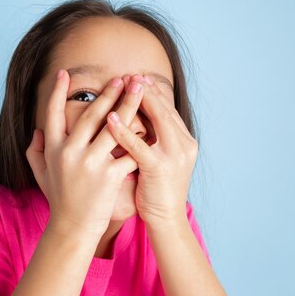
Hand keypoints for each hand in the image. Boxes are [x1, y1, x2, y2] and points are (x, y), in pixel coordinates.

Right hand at [25, 69, 144, 241]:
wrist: (73, 228)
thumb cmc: (60, 200)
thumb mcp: (41, 174)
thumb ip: (36, 152)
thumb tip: (37, 131)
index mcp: (53, 149)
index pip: (52, 114)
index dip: (57, 92)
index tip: (64, 73)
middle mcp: (69, 152)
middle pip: (91, 115)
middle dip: (108, 93)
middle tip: (122, 78)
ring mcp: (89, 164)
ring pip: (114, 127)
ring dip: (129, 105)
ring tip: (140, 90)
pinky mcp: (108, 176)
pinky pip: (128, 151)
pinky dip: (140, 138)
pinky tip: (152, 124)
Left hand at [107, 74, 198, 226]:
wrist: (167, 221)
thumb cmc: (158, 192)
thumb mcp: (161, 160)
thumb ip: (155, 140)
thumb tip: (140, 119)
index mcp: (184, 142)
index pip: (169, 109)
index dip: (153, 92)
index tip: (138, 78)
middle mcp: (183, 144)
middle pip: (164, 109)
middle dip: (145, 90)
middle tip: (129, 74)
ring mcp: (173, 155)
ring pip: (156, 120)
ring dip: (137, 101)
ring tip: (121, 84)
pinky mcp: (159, 168)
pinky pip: (138, 145)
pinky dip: (124, 130)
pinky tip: (110, 118)